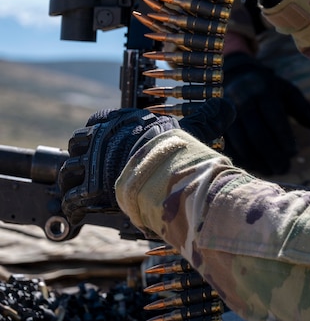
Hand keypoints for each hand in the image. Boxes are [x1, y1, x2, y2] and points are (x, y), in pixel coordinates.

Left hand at [59, 99, 234, 225]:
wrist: (170, 172)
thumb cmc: (180, 149)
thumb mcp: (194, 128)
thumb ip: (207, 117)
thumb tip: (227, 106)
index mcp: (121, 121)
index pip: (97, 120)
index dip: (98, 133)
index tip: (105, 144)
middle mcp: (101, 139)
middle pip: (78, 144)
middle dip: (83, 157)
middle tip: (94, 171)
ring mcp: (92, 164)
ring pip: (70, 171)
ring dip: (74, 183)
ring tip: (85, 195)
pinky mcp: (89, 189)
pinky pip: (72, 198)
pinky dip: (74, 207)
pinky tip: (80, 214)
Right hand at [221, 52, 309, 176]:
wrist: (235, 76)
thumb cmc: (269, 88)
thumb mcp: (287, 91)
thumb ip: (303, 108)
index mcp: (263, 91)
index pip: (274, 117)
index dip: (284, 137)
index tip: (294, 153)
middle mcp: (242, 101)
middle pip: (257, 133)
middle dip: (272, 154)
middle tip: (285, 168)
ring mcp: (226, 113)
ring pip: (242, 142)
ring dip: (257, 161)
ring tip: (272, 171)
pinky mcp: (216, 123)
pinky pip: (228, 146)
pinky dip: (242, 160)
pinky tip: (255, 168)